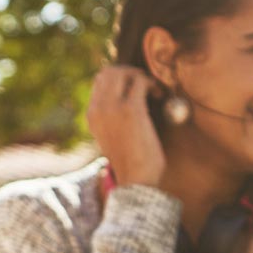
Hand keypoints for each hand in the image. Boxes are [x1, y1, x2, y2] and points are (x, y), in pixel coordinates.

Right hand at [86, 65, 165, 190]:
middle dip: (129, 72)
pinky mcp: (131, 109)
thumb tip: (127, 99)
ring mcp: (112, 107)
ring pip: (122, 71)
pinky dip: (152, 83)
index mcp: (92, 116)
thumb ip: (113, 118)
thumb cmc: (131, 163)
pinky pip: (140, 81)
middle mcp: (98, 109)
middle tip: (145, 84)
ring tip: (153, 89)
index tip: (135, 87)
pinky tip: (160, 95)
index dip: (119, 78)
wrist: (135, 181)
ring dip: (140, 75)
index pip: (99, 81)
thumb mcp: (113, 137)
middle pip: (108, 71)